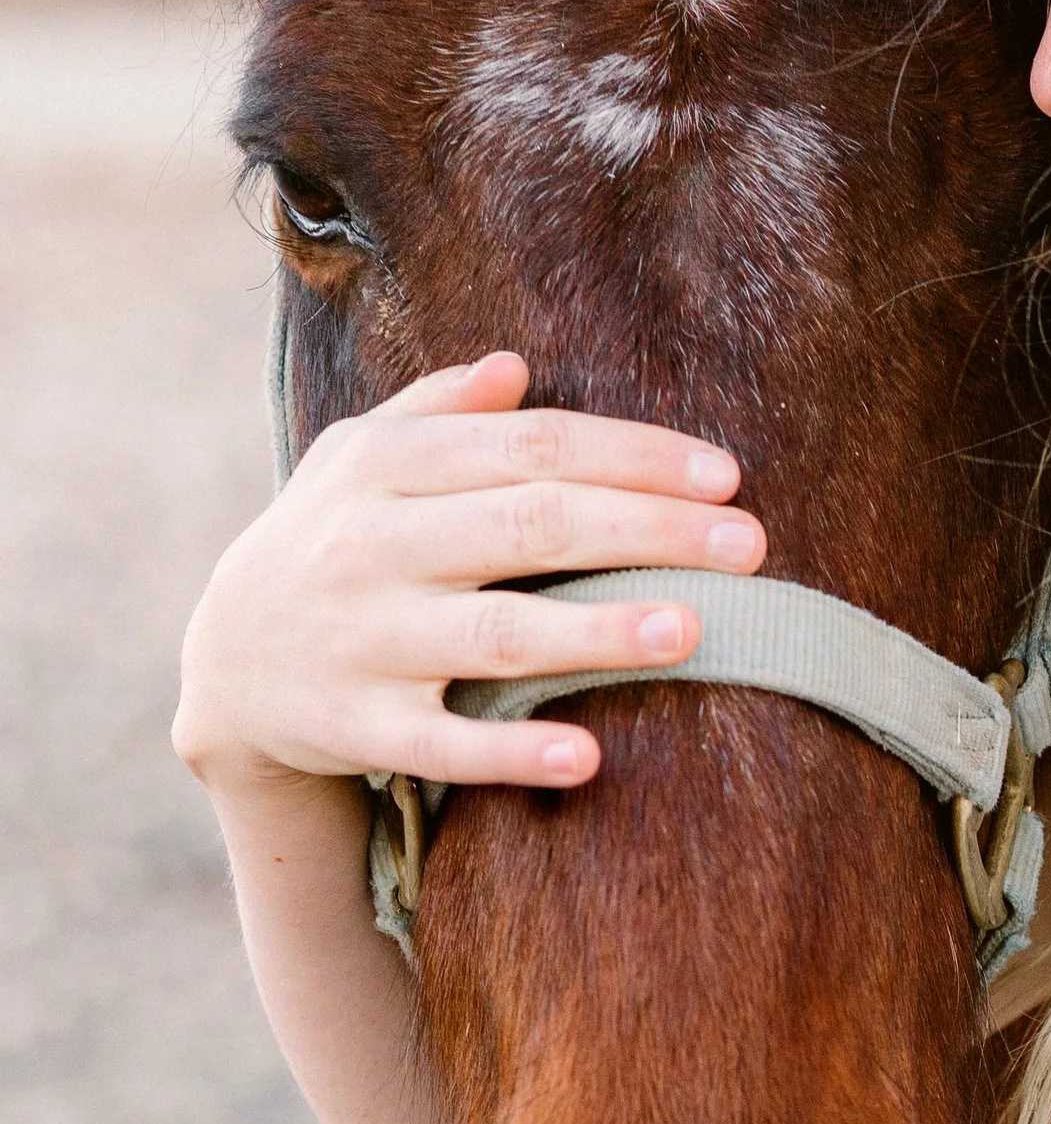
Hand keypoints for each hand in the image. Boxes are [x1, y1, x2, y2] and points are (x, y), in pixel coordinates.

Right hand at [173, 350, 766, 798]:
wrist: (226, 669)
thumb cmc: (328, 545)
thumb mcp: (357, 461)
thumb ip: (437, 411)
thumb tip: (519, 366)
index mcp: (384, 467)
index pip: (530, 447)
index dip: (632, 457)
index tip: (726, 476)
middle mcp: (371, 545)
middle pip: (530, 526)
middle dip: (647, 530)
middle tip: (752, 547)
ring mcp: (363, 640)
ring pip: (495, 633)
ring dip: (597, 633)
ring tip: (694, 629)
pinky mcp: (357, 726)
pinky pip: (444, 743)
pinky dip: (512, 751)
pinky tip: (587, 756)